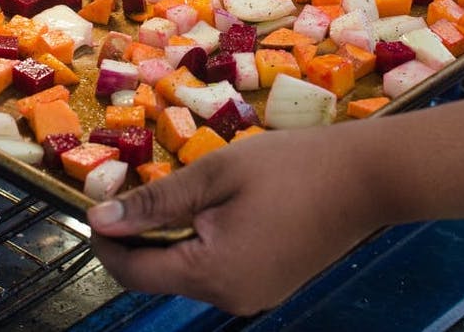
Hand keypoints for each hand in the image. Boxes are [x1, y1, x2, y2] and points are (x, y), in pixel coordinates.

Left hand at [87, 126, 381, 315]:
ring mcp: (255, 295)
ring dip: (169, 241)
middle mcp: (232, 298)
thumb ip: (157, 201)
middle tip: (132, 194)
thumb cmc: (291, 165)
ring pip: (189, 274)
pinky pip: (218, 272)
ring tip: (171, 198)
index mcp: (214, 273)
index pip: (135, 273)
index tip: (96, 207)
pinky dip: (200, 246)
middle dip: (137, 240)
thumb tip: (102, 219)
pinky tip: (207, 213)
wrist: (367, 177)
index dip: (107, 243)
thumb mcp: (217, 173)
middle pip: (161, 277)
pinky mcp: (271, 284)